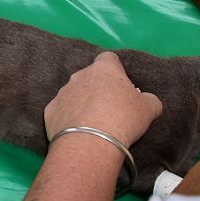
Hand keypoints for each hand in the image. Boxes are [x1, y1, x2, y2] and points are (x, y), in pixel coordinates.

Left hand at [44, 51, 163, 148]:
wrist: (91, 141)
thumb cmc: (123, 118)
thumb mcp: (149, 108)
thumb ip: (149, 99)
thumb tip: (146, 100)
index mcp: (103, 69)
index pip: (109, 59)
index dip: (116, 70)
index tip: (121, 85)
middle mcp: (79, 75)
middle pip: (90, 77)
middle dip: (98, 88)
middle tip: (110, 108)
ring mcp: (62, 92)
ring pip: (74, 93)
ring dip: (82, 103)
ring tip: (93, 123)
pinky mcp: (50, 110)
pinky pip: (62, 110)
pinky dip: (69, 118)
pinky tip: (78, 131)